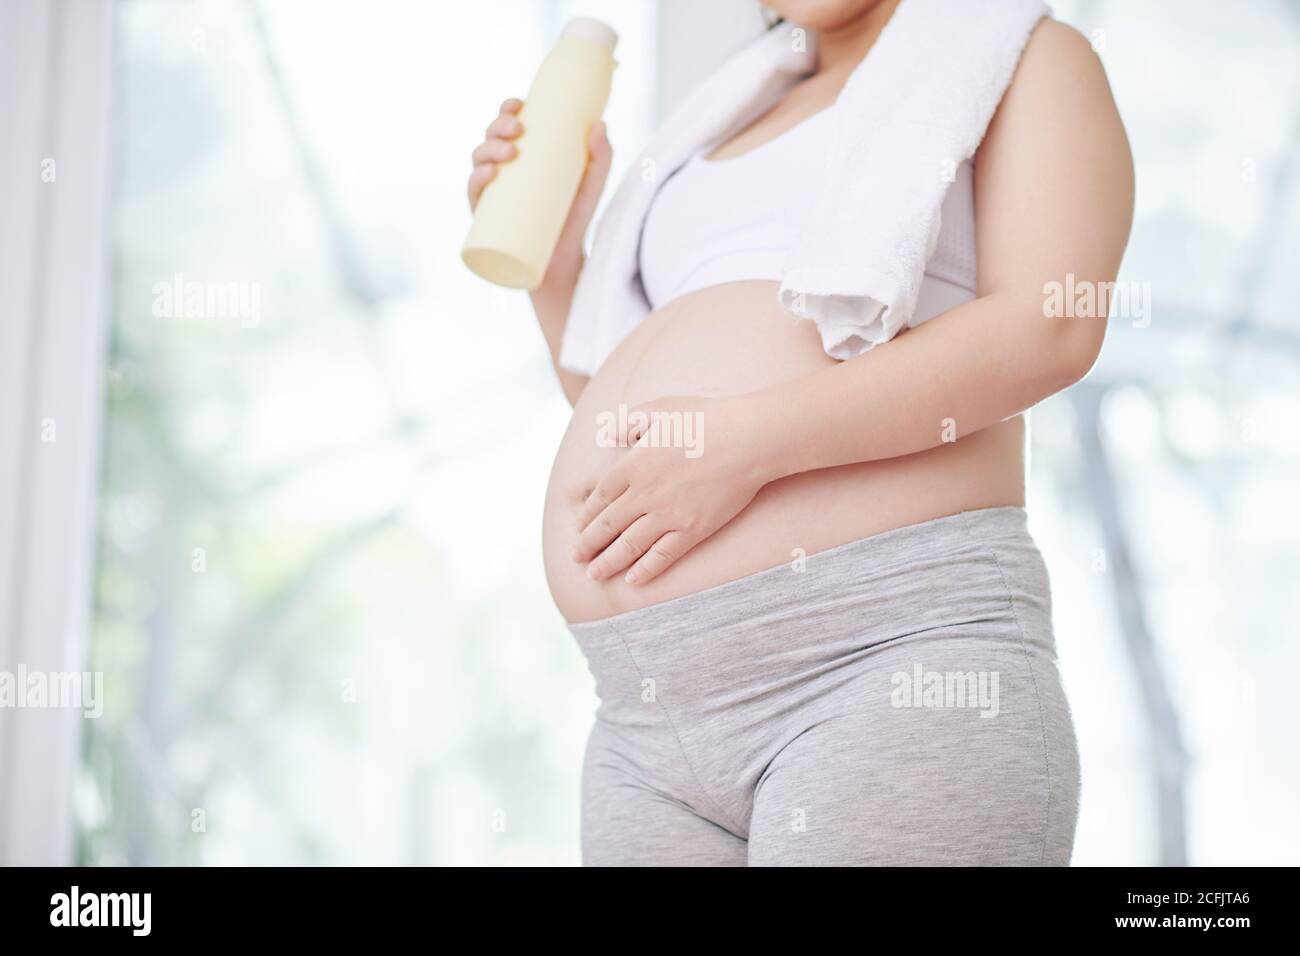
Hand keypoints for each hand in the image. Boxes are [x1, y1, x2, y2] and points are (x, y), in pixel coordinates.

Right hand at [467, 98, 611, 291]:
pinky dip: (476, 181)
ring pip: (479, 161)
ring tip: (508, 153)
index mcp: (523, 155)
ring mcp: (492, 193)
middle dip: (498, 126)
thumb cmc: (575, 217)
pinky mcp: (486, 218)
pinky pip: (473, 195)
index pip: (508, 124)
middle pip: (491, 138)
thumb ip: (601, 157)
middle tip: (518, 131)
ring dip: (487, 149)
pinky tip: (488, 174)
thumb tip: (600, 124)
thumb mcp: (592, 185)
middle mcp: (503, 171)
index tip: (519, 104)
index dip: (507, 109)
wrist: (564, 261)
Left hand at [573, 395, 772, 584]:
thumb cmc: (705, 419)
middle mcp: (643, 494)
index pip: (600, 497)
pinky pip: (662, 556)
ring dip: (608, 563)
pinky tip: (632, 581)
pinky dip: (645, 570)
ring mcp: (667, 515)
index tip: (579, 526)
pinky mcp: (692, 530)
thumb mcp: (659, 409)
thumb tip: (610, 435)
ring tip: (594, 575)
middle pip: (607, 525)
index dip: (587, 515)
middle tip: (575, 557)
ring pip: (628, 546)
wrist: (746, 440)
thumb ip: (630, 422)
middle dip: (588, 544)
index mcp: (632, 465)